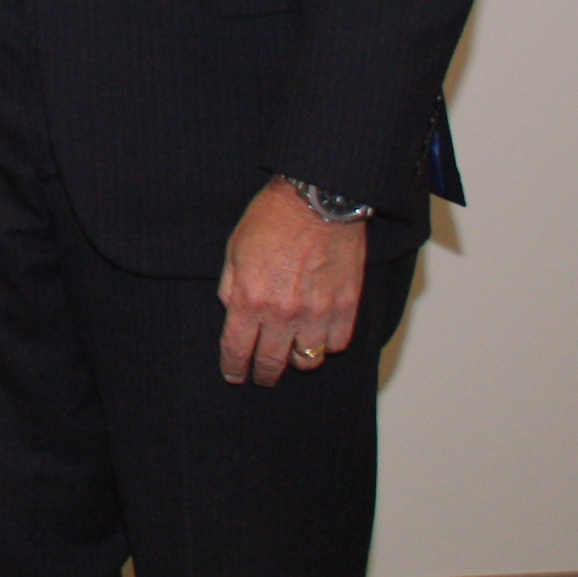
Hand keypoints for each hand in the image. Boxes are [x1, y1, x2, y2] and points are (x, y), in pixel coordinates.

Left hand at [218, 175, 367, 384]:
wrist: (316, 201)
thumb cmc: (271, 219)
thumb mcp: (234, 249)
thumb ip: (231, 286)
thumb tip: (232, 311)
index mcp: (249, 299)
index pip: (237, 348)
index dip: (234, 367)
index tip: (234, 375)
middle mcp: (283, 313)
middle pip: (273, 362)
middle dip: (263, 374)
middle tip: (261, 376)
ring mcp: (317, 313)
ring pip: (308, 360)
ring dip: (297, 360)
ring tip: (292, 353)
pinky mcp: (346, 307)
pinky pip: (337, 344)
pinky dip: (327, 344)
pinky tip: (319, 335)